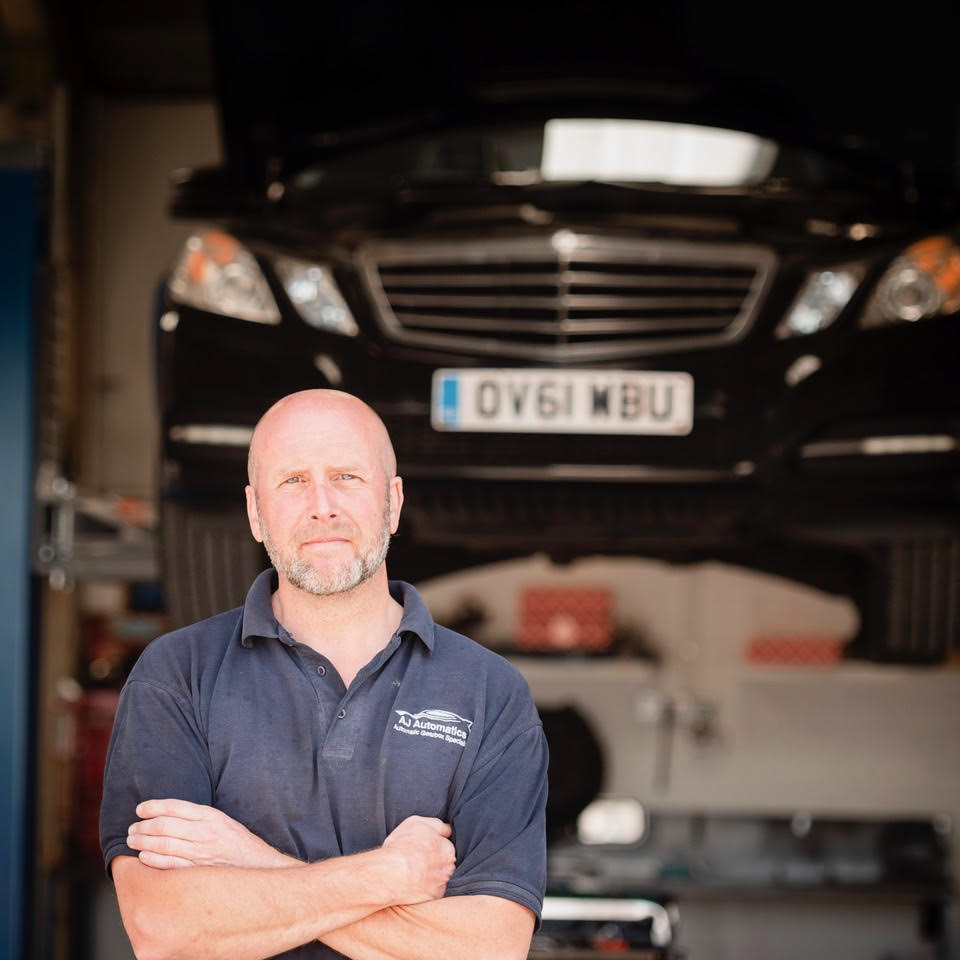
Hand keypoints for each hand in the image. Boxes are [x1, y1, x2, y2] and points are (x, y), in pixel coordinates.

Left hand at [127, 799, 299, 869]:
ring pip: (163, 844)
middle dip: (143, 825)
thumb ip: (201, 817)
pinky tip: (143, 857)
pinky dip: (152, 860)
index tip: (140, 809)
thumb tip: (171, 815)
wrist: (258, 867)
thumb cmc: (239, 844)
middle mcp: (204, 833)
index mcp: (210, 816)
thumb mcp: (224, 821)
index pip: (175, 807)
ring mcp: (199, 853)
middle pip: (164, 825)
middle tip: (133, 827)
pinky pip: (168, 865)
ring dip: (143, 841)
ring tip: (133, 840)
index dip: (153, 806)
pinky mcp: (196, 871)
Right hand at [379, 816, 455, 904]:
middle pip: (444, 863)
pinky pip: (431, 892)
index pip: (445, 846)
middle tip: (417, 861)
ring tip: (412, 873)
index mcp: (447, 849)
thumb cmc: (402, 846)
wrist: (390, 874)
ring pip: (438, 878)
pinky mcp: (432, 898)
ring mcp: (441, 884)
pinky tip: (412, 884)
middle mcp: (448, 868)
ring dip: (430, 876)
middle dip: (434, 862)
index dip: (432, 846)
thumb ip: (437, 825)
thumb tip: (448, 830)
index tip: (421, 848)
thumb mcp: (418, 823)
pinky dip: (424, 889)